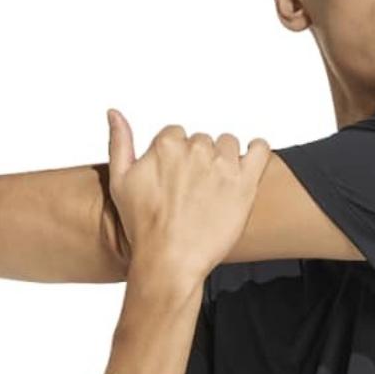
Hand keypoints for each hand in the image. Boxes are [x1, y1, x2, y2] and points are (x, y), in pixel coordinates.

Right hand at [104, 110, 269, 284]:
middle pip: (203, 141)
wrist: (169, 260)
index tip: (176, 180)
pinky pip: (260, 150)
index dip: (176, 158)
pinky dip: (258, 150)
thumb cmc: (143, 226)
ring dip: (224, 160)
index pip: (177, 135)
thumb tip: (114, 112)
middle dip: (199, 161)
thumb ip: (119, 142)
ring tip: (215, 188)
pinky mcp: (245, 184)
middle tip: (193, 192)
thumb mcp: (120, 181)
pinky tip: (250, 161)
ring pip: (228, 145)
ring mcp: (222, 166)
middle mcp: (196, 149)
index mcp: (166, 144)